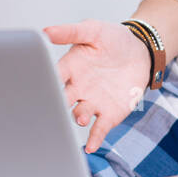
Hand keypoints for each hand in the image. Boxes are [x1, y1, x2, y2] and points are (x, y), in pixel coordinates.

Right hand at [45, 20, 150, 152]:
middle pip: (61, 101)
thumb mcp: (93, 30)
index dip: (44, 83)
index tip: (36, 88)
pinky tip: (91, 146)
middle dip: (56, 107)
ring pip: (79, 114)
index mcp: (69, 69)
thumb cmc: (114, 39)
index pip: (52, 77)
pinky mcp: (109, 113)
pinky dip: (94, 138)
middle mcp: (77, 89)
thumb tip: (45, 31)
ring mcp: (92, 103)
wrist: (140, 51)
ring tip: (80, 118)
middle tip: (53, 109)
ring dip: (78, 118)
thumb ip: (70, 32)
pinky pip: (99, 128)